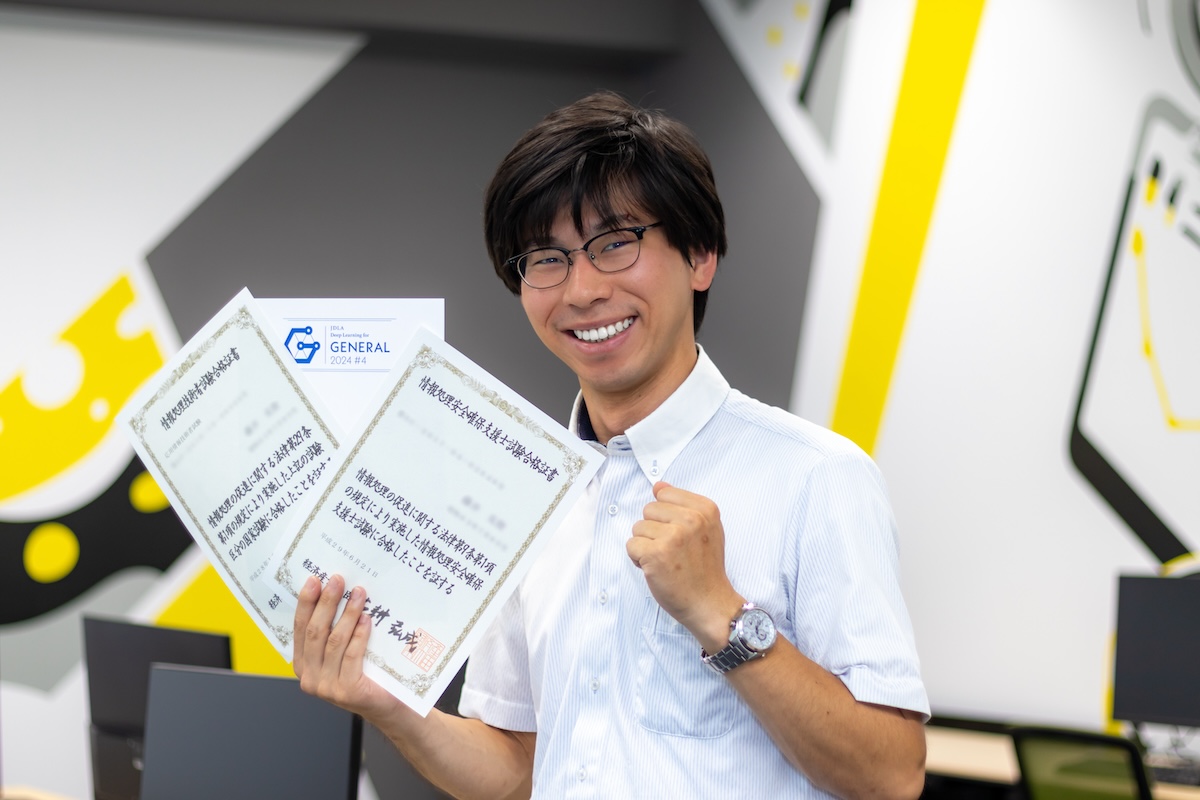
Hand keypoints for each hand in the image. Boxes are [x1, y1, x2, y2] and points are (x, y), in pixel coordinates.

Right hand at [293, 574, 404, 721]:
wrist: (386, 705)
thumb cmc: (366, 674)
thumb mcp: (342, 652)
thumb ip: (333, 632)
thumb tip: (337, 593)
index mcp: (303, 665)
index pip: (300, 629)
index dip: (306, 603)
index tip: (314, 580)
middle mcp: (310, 677)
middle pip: (315, 632)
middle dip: (326, 603)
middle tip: (337, 581)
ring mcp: (326, 686)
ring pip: (334, 642)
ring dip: (346, 614)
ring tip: (358, 594)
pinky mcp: (347, 691)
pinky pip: (351, 656)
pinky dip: (359, 635)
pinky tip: (366, 618)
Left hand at [627, 481, 741, 646]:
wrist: (710, 603)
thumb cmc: (706, 569)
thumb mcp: (706, 529)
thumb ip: (683, 505)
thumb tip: (658, 486)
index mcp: (705, 509)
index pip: (665, 493)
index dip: (665, 515)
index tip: (678, 533)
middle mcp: (691, 519)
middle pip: (649, 509)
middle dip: (654, 530)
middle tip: (672, 551)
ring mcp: (673, 536)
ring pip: (638, 527)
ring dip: (645, 545)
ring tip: (665, 560)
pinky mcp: (656, 554)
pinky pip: (631, 545)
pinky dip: (638, 560)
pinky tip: (656, 569)